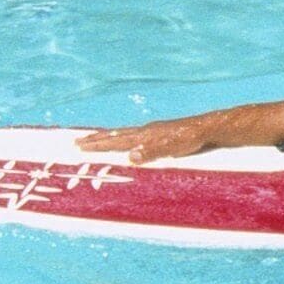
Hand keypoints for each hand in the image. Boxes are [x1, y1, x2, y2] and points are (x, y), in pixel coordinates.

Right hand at [77, 115, 213, 163]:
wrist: (206, 127)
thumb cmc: (190, 139)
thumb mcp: (173, 148)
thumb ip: (152, 151)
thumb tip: (131, 156)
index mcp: (145, 135)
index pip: (116, 140)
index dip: (98, 144)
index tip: (80, 145)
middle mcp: (144, 131)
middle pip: (115, 135)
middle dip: (96, 139)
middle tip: (77, 142)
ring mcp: (151, 130)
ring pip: (123, 134)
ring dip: (107, 137)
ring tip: (94, 139)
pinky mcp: (158, 132)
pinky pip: (133, 135)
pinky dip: (121, 137)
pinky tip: (124, 141)